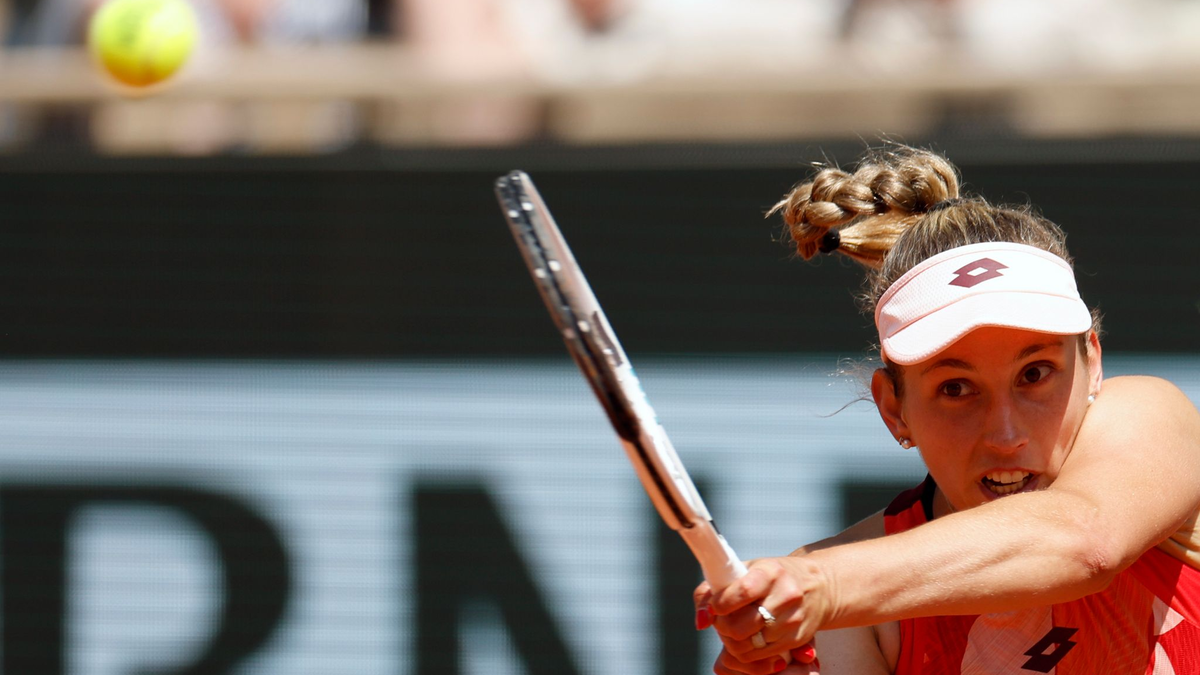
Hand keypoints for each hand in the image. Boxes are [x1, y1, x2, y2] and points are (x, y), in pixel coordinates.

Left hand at [694, 557, 832, 669]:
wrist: (816, 586)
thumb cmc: (771, 577)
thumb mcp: (743, 570)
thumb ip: (710, 590)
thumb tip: (701, 621)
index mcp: (771, 573)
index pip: (743, 592)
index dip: (721, 604)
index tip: (715, 605)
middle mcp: (786, 595)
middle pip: (742, 626)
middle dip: (723, 626)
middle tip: (722, 619)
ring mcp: (793, 620)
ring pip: (749, 645)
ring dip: (733, 641)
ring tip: (734, 628)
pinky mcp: (797, 639)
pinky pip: (760, 656)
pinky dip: (747, 651)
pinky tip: (748, 636)